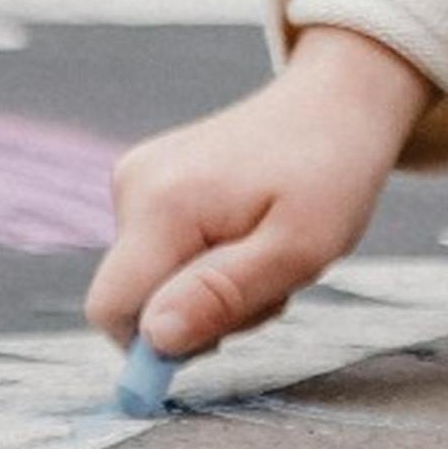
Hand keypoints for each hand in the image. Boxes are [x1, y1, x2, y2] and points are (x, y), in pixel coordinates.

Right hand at [84, 25, 433, 359]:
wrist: (336, 102)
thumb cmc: (331, 173)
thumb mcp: (298, 249)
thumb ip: (222, 295)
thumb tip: (154, 338)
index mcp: (162, 204)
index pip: (111, 309)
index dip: (156, 346)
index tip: (225, 336)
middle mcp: (133, 186)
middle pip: (136, 301)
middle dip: (199, 315)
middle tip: (269, 285)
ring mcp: (137, 180)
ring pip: (153, 283)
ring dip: (212, 291)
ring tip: (268, 252)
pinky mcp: (150, 183)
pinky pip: (162, 257)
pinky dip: (208, 264)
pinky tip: (251, 236)